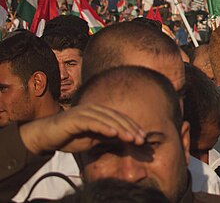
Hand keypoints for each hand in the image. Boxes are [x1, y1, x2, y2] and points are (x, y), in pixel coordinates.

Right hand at [19, 104, 145, 154]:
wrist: (46, 137)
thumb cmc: (70, 138)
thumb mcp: (93, 139)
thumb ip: (107, 136)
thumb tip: (124, 139)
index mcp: (99, 111)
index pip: (120, 118)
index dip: (133, 127)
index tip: (143, 138)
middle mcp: (94, 108)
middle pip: (117, 117)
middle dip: (131, 128)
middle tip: (141, 139)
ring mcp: (85, 111)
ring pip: (108, 119)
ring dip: (121, 129)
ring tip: (131, 138)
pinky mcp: (76, 118)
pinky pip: (93, 122)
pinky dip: (104, 127)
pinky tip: (114, 133)